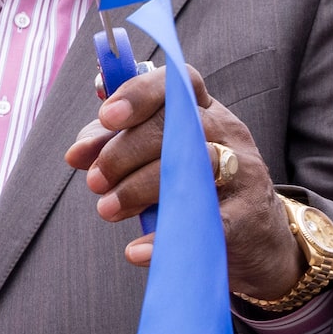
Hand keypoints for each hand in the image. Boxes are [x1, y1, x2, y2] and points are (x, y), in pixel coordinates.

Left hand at [64, 66, 298, 298]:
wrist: (255, 239)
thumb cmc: (194, 189)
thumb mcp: (155, 161)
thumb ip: (116, 148)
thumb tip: (77, 151)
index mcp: (204, 111)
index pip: (178, 82)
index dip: (140, 93)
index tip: (106, 116)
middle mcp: (227, 133)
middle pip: (178, 125)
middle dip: (125, 151)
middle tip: (94, 180)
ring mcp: (243, 172)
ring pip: (196, 164)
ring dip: (140, 187)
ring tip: (108, 209)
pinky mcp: (247, 217)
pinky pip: (207, 222)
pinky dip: (166, 238)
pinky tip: (136, 251)